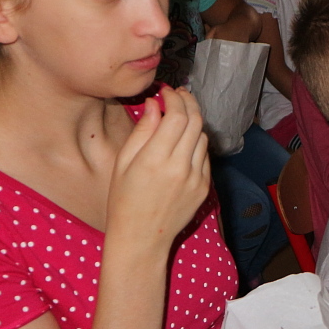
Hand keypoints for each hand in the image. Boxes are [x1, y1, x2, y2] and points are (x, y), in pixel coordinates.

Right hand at [106, 87, 210, 248]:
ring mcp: (196, 178)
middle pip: (195, 122)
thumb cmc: (123, 199)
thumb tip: (154, 104)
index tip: (167, 91)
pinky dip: (196, 144)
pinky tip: (184, 143)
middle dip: (189, 103)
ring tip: (180, 118)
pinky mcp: (204, 187)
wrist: (140, 237)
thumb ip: (142, 130)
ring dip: (194, 123)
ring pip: (203, 137)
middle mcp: (180, 166)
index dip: (175, 98)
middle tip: (180, 95)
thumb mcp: (123, 162)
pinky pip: (205, 156)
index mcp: (156, 159)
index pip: (177, 116)